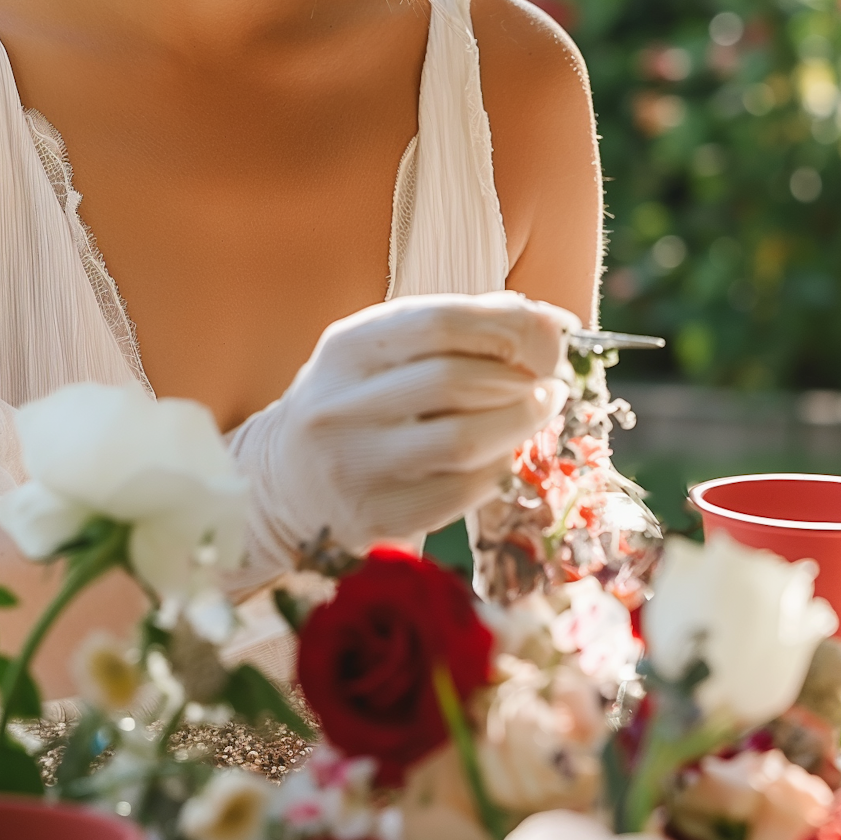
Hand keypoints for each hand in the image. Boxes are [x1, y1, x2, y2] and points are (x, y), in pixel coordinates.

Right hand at [226, 291, 574, 587]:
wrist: (288, 483)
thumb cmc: (358, 403)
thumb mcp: (387, 350)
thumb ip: (461, 327)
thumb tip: (552, 322)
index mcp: (347, 347)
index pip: (437, 322)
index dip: (506, 328)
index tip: (546, 339)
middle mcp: (342, 404)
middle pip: (454, 381)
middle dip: (520, 380)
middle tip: (548, 383)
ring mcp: (355, 466)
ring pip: (462, 441)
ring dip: (519, 424)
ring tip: (536, 412)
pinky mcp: (377, 517)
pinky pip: (460, 493)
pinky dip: (498, 470)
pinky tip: (503, 455)